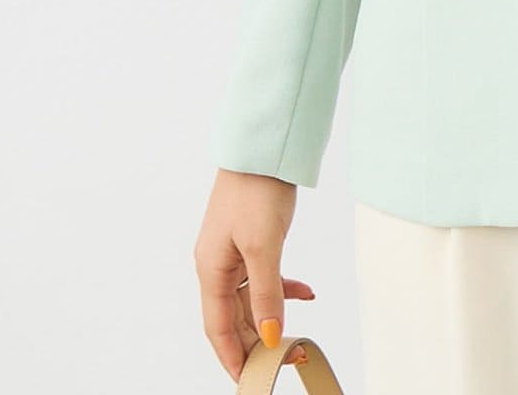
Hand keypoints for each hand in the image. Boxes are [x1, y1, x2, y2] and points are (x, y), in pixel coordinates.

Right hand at [196, 168, 313, 378]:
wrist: (263, 146)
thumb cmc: (255, 190)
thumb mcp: (263, 246)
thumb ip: (267, 294)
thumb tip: (271, 336)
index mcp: (211, 270)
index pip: (218, 329)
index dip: (233, 358)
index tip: (251, 381)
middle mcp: (217, 265)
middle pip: (234, 318)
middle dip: (258, 342)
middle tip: (287, 360)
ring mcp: (234, 252)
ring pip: (250, 299)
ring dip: (273, 317)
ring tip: (299, 335)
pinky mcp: (251, 240)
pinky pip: (263, 276)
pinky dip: (282, 287)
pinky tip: (306, 292)